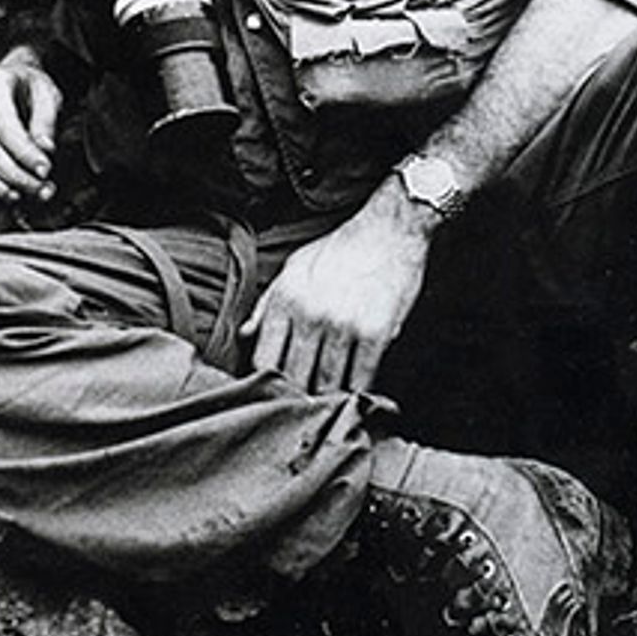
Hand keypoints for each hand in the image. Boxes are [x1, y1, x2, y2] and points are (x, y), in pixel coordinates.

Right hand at [0, 47, 62, 202]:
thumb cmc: (30, 91)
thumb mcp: (48, 96)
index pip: (4, 126)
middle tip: (38, 189)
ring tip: (18, 196)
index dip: (25, 153)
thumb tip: (45, 151)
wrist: (12, 85)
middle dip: (13, 176)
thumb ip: (47, 123)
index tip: (45, 171)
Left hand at [241, 196, 431, 393]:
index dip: (267, 383)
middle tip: (303, 408)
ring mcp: (343, 325)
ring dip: (328, 400)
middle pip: (293, 379)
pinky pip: (361, 379)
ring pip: (326, 385)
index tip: (276, 391)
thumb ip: (268, 303)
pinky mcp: (376, 333)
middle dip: (297, 397)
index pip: (264, 359)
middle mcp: (311, 313)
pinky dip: (357, 393)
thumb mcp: (296, 267)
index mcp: (287, 298)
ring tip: (328, 407)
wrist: (391, 228)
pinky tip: (356, 393)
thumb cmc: (341, 249)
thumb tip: (244, 335)